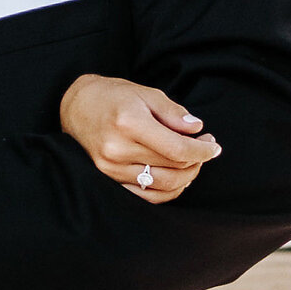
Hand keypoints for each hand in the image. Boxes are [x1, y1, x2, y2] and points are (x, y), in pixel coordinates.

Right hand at [59, 74, 221, 203]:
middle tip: (205, 147)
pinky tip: (178, 177)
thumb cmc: (113, 96)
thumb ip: (173, 112)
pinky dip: (168, 190)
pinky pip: (145, 196)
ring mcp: (110, 168)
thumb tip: (197, 129)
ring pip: (162, 185)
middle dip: (197, 161)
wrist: (76, 107)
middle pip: (172, 168)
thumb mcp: (146, 93)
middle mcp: (117, 150)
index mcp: (129, 124)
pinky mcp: (108, 179)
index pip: (177, 149)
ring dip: (186, 177)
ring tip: (193, 162)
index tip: (214, 146)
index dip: (202, 151)